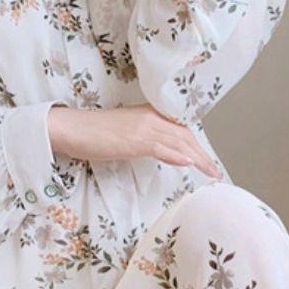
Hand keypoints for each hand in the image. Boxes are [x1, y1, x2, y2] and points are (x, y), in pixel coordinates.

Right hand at [47, 103, 222, 179]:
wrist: (71, 128)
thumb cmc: (93, 133)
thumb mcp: (127, 134)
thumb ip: (147, 141)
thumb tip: (164, 153)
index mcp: (149, 114)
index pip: (181, 130)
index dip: (197, 146)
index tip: (208, 162)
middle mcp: (150, 117)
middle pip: (186, 136)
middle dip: (204, 156)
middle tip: (216, 173)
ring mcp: (143, 127)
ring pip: (179, 142)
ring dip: (198, 159)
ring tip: (211, 174)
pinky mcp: (134, 139)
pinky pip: (161, 147)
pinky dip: (177, 155)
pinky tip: (189, 163)